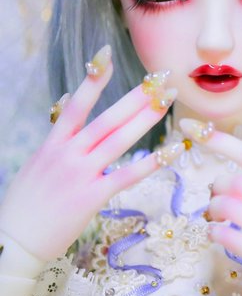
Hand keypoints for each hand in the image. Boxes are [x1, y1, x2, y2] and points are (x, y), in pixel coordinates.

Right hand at [0, 47, 176, 262]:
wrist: (15, 239)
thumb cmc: (26, 202)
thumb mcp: (38, 162)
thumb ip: (58, 136)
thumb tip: (67, 106)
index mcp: (54, 143)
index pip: (76, 104)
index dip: (92, 79)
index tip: (106, 55)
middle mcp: (68, 154)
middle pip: (108, 118)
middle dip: (136, 96)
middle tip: (160, 77)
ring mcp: (81, 174)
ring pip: (119, 140)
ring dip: (146, 119)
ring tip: (167, 101)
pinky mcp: (93, 197)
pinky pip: (127, 175)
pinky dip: (151, 162)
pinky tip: (172, 151)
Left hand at [180, 119, 241, 295]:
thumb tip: (235, 183)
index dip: (219, 140)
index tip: (192, 126)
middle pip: (234, 182)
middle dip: (215, 188)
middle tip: (214, 199)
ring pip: (228, 207)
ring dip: (212, 210)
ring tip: (214, 217)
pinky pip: (229, 238)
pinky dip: (215, 233)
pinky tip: (217, 235)